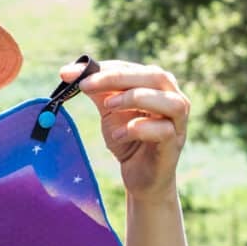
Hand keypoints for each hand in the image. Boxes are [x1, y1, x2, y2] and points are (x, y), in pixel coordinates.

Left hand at [60, 60, 189, 202]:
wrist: (141, 178)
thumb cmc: (128, 140)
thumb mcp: (109, 111)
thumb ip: (96, 91)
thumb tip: (69, 71)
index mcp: (157, 86)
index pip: (133, 67)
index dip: (105, 68)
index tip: (74, 73)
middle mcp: (174, 99)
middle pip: (155, 76)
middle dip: (118, 77)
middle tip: (86, 85)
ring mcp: (178, 123)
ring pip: (170, 101)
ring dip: (136, 98)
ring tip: (107, 106)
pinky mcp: (174, 145)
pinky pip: (164, 131)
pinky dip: (139, 129)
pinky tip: (118, 135)